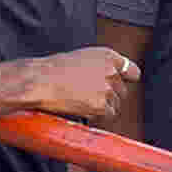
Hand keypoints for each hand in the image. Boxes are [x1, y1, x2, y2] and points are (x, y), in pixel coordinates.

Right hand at [1, 45, 138, 125]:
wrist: (39, 81)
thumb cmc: (54, 70)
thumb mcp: (82, 58)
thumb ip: (101, 67)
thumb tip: (112, 80)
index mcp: (108, 55)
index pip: (133, 72)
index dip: (125, 81)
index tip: (119, 86)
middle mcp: (111, 71)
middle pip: (123, 92)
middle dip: (110, 96)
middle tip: (89, 96)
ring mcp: (107, 89)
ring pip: (116, 105)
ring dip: (103, 107)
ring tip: (82, 101)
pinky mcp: (101, 105)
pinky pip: (108, 115)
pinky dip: (98, 116)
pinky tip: (82, 109)